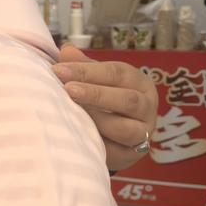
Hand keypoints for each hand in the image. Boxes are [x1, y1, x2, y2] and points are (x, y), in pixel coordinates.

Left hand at [54, 45, 157, 170]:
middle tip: (68, 90)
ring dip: (98, 121)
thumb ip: (83, 66)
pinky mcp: (133, 154)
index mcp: (138, 82)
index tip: (59, 70)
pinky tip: (77, 136)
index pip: (116, 73)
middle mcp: (147, 106)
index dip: (87, 71)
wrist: (119, 135)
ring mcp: (143, 132)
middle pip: (127, 100)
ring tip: (72, 114)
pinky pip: (117, 152)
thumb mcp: (98, 79)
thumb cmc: (105, 98)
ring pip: (126, 129)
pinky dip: (98, 145)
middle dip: (96, 94)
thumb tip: (66, 50)